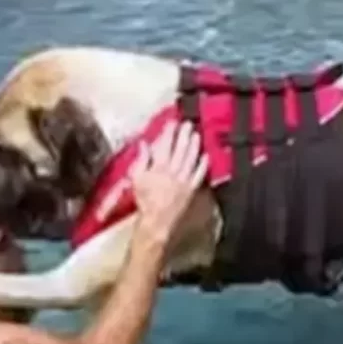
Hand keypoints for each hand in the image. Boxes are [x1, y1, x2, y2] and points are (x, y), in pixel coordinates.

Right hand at [127, 121, 207, 241]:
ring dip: (194, 145)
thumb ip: (141, 160)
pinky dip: (203, 164)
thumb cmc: (144, 200)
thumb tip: (144, 144)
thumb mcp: (136, 178)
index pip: (165, 145)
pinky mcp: (192, 189)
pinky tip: (206, 155)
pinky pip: (199, 174)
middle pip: (180, 149)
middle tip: (188, 124)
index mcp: (159, 167)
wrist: (156, 221)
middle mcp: (173, 171)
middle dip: (184, 135)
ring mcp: (184, 180)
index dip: (169, 132)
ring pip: (191, 158)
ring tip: (196, 134)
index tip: (173, 122)